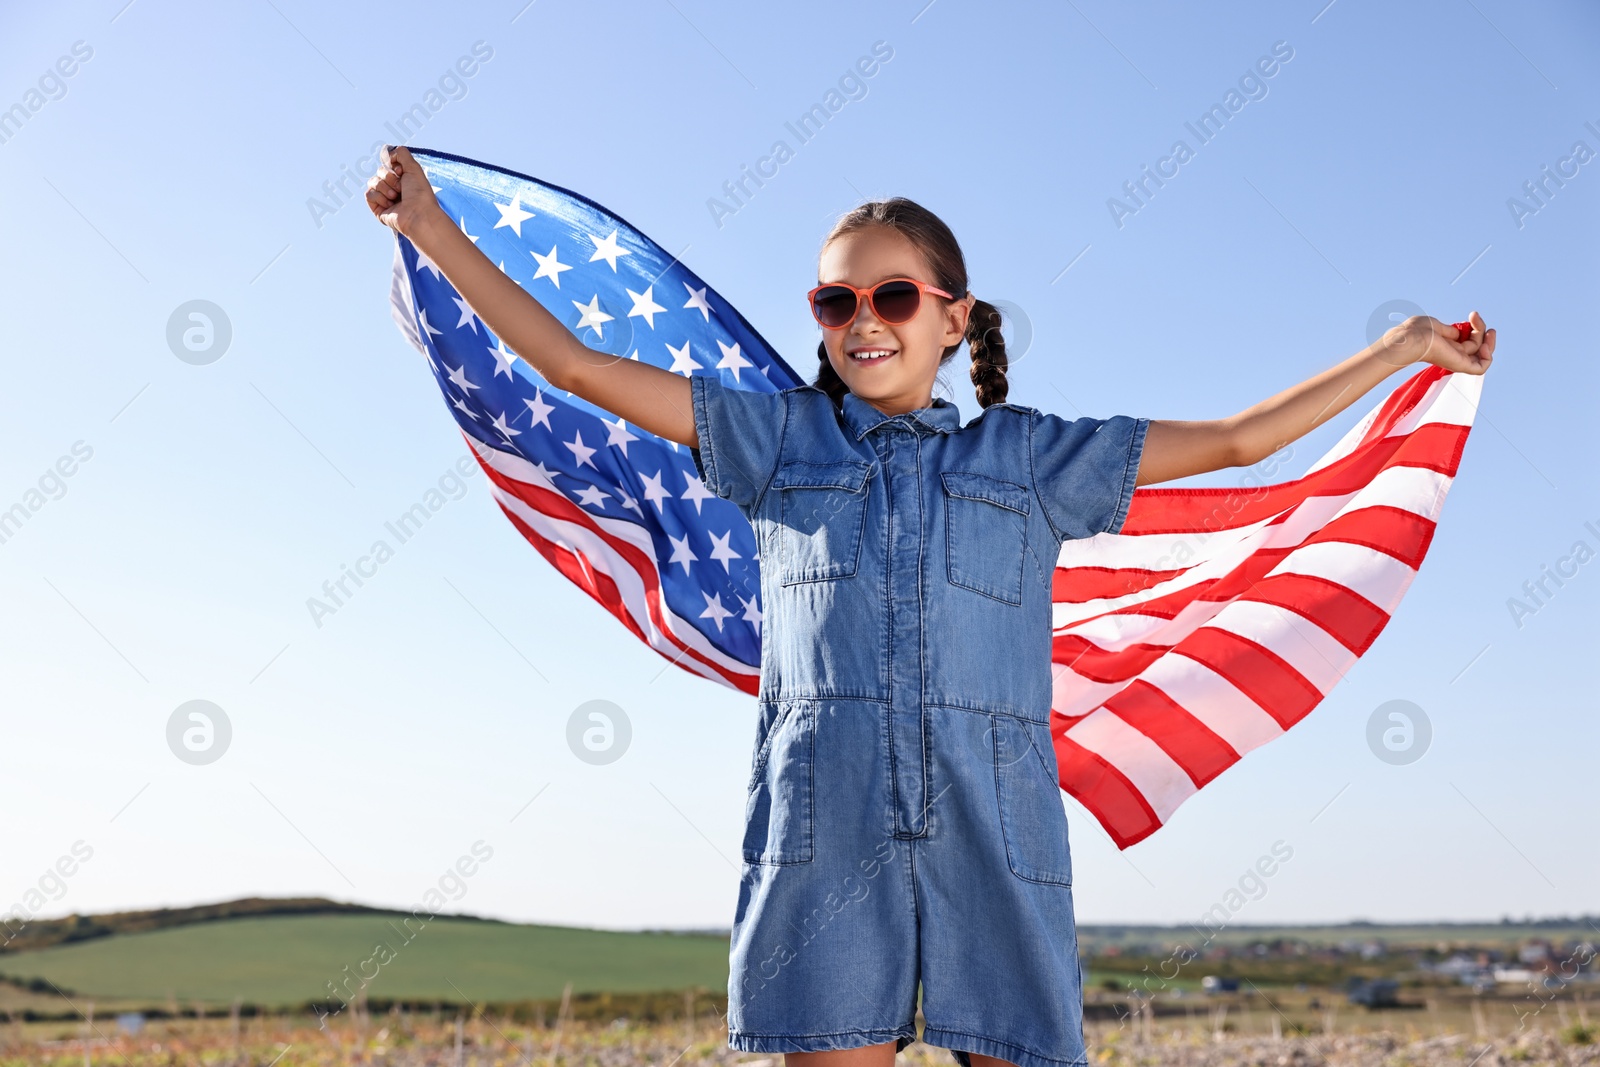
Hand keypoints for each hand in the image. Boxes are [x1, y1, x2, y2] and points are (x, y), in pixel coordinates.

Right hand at [366, 144, 441, 238]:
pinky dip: (379, 197)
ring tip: (396, 197)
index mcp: (403, 179)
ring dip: (385, 187)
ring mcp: (385, 198)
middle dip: (390, 178)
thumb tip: (388, 152)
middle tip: (401, 188)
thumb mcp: (413, 167)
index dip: (393, 167)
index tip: (402, 172)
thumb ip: (401, 153)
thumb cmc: (419, 193)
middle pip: (379, 172)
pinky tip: (389, 204)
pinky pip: (368, 194)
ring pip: (372, 182)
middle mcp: (394, 188)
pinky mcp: (378, 208)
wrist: (418, 214)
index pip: (388, 165)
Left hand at [1372, 310, 1494, 373]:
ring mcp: (1456, 360)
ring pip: (1482, 355)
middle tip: (1476, 317)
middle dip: (1481, 329)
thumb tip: (1460, 333)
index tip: (1472, 316)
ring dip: (1489, 342)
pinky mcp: (1459, 366)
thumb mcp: (1437, 326)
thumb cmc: (1416, 331)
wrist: (1410, 339)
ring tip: (1488, 330)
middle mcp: (1452, 354)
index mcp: (1446, 345)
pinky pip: (1481, 368)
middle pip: (1477, 345)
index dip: (1475, 327)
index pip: (1468, 339)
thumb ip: (1451, 330)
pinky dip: (1487, 357)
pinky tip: (1483, 345)